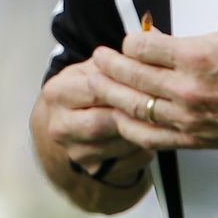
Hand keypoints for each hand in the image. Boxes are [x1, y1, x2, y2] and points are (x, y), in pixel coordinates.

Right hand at [37, 56, 151, 175]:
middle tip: (158, 105)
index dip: (126, 85)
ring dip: (143, 133)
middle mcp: (60, 125)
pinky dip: (144, 149)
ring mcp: (75, 151)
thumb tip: (145, 48)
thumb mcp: (91, 69)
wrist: (68, 124)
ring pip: (118, 145)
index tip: (152, 81)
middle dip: (133, 114)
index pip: (95, 89)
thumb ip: (114, 61)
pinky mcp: (92, 169)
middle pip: (102, 123)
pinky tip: (152, 136)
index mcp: (57, 93)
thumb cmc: (84, 93)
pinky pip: (127, 161)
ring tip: (159, 119)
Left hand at [89, 27, 217, 150]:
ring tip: (98, 84)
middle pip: (131, 76)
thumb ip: (179, 42)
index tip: (127, 42)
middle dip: (108, 65)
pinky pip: (148, 136)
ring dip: (110, 94)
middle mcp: (188, 88)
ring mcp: (188, 117)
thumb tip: (147, 39)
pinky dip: (128, 125)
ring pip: (133, 107)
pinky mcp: (191, 139)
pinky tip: (118, 115)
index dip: (128, 42)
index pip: (141, 47)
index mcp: (195, 56)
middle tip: (97, 58)